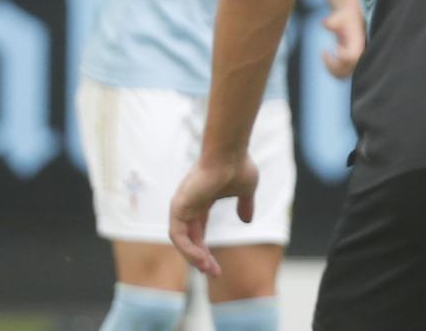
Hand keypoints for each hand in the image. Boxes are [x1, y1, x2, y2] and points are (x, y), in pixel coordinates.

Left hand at [169, 154, 258, 277]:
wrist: (229, 152)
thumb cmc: (238, 165)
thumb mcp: (246, 190)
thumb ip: (245, 205)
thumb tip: (247, 220)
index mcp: (202, 203)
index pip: (199, 233)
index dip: (206, 250)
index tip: (217, 266)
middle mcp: (189, 206)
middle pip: (190, 241)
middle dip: (201, 259)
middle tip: (213, 273)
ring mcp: (181, 207)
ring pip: (183, 242)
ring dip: (194, 258)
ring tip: (209, 269)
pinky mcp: (178, 208)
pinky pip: (179, 236)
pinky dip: (189, 249)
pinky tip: (201, 258)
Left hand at [320, 5, 365, 79]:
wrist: (351, 17)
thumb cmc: (345, 16)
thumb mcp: (340, 16)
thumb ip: (333, 21)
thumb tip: (325, 23)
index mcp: (358, 43)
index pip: (353, 57)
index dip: (343, 56)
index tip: (336, 47)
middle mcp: (359, 54)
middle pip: (348, 69)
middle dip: (333, 65)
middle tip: (324, 52)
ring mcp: (354, 60)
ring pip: (343, 75)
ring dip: (331, 70)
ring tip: (325, 56)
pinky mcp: (350, 63)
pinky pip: (341, 74)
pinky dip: (332, 70)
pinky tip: (327, 57)